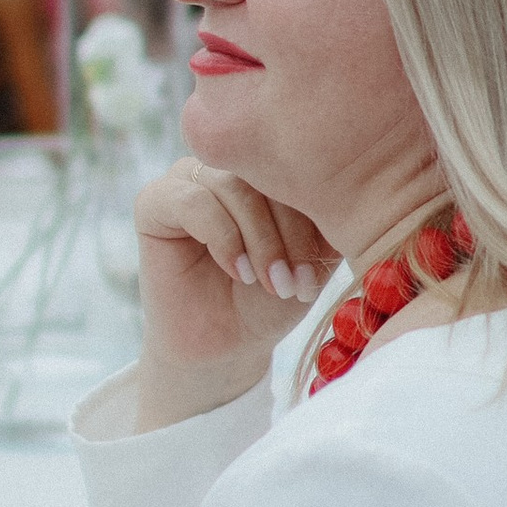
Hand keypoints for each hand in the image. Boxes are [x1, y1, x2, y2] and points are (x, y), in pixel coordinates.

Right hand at [134, 157, 330, 430]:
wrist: (228, 345)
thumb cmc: (274, 297)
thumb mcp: (314, 253)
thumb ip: (327, 213)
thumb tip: (352, 183)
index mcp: (266, 163)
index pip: (297, 162)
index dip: (316, 211)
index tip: (322, 271)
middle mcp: (226, 162)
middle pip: (265, 171)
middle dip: (288, 231)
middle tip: (297, 283)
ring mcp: (187, 177)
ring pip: (232, 186)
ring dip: (259, 240)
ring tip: (271, 283)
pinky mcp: (154, 202)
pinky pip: (192, 200)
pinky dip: (224, 238)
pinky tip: (238, 271)